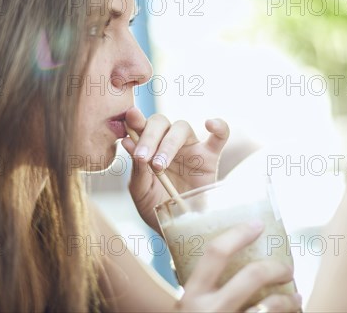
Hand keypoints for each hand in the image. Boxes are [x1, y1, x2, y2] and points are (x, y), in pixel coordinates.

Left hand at [121, 107, 228, 232]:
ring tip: (159, 165)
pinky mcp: (210, 157)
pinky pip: (220, 136)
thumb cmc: (157, 208)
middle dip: (149, 137)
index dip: (136, 119)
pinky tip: (210, 124)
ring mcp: (191, 147)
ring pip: (182, 127)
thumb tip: (127, 142)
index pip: (141, 125)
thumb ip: (137, 168)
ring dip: (168, 143)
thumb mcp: (141, 191)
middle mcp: (168, 142)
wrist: (178, 228)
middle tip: (143, 158)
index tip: (130, 119)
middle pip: (160, 122)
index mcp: (149, 147)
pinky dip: (219, 127)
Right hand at [175, 222, 301, 311]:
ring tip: (296, 298)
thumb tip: (229, 258)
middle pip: (253, 275)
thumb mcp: (187, 308)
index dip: (239, 234)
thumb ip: (202, 289)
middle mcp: (209, 310)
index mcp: (191, 295)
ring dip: (290, 299)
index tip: (258, 225)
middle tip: (287, 268)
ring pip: (271, 306)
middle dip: (277, 268)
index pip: (215, 253)